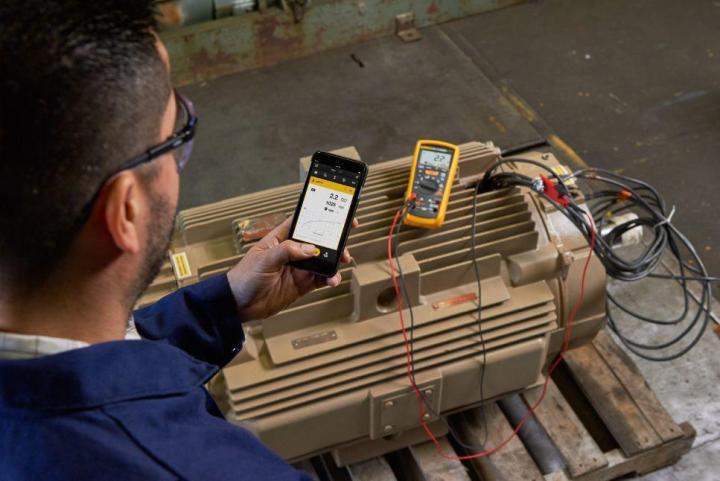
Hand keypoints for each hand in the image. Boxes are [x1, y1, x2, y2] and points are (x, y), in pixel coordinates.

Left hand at [226, 216, 356, 320]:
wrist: (239, 305)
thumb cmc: (244, 277)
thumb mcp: (264, 259)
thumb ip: (287, 251)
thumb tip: (309, 248)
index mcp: (281, 239)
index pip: (302, 222)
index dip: (318, 216)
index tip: (335, 213)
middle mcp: (292, 252)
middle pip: (318, 241)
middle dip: (334, 239)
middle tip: (345, 238)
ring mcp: (298, 268)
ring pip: (323, 259)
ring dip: (335, 259)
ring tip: (342, 260)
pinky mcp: (301, 284)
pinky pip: (320, 278)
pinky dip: (329, 278)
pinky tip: (332, 279)